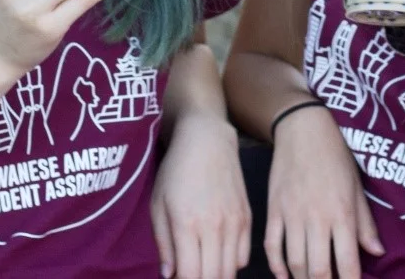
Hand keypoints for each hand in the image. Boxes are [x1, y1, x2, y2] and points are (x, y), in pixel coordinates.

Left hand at [151, 114, 249, 278]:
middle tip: (190, 273)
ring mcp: (234, 223)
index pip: (191, 276)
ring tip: (203, 269)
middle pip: (213, 277)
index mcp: (187, 225)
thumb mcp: (158, 204)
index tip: (178, 278)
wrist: (208, 140)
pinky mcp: (247, 217)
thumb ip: (163, 243)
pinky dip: (231, 265)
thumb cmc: (176, 170)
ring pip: (230, 271)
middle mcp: (214, 227)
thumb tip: (169, 275)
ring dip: (216, 276)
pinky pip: (244, 256)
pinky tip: (218, 256)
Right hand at [265, 104, 382, 278]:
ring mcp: (292, 214)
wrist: (304, 130)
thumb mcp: (356, 187)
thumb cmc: (336, 157)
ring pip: (295, 262)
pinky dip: (277, 265)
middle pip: (318, 269)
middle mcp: (317, 217)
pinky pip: (272, 246)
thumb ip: (365, 223)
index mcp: (342, 213)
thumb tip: (375, 252)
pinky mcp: (274, 209)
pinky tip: (285, 275)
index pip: (347, 262)